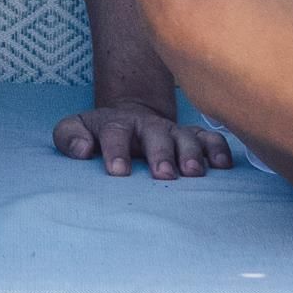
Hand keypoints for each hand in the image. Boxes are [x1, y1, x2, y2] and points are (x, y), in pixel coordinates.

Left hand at [53, 101, 235, 177]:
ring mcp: (172, 130)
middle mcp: (147, 126)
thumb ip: (69, 137)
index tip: (118, 171)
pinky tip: (223, 165)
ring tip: (194, 172)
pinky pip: (210, 138)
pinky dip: (218, 149)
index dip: (116, 150)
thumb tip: (82, 150)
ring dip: (192, 153)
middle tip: (163, 175)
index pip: (115, 133)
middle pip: (155, 135)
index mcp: (116, 124)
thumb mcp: (76, 129)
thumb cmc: (99, 133)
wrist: (130, 117)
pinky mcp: (193, 136)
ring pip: (186, 136)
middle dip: (161, 154)